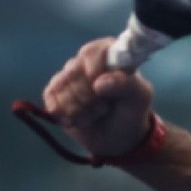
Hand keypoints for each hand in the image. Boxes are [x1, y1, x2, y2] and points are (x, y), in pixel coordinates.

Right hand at [41, 38, 154, 159]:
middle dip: (89, 97)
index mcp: (107, 53)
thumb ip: (126, 84)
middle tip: (105, 106)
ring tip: (95, 114)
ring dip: (79, 109)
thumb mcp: (139, 97)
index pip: (90, 52)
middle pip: (73, 73)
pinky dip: (66, 116)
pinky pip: (51, 102)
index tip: (101, 89)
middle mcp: (85, 60)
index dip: (93, 72)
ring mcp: (68, 76)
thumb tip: (99, 82)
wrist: (119, 137)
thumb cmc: (131, 111)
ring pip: (61, 90)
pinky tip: (80, 120)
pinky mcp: (54, 94)